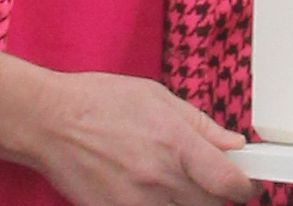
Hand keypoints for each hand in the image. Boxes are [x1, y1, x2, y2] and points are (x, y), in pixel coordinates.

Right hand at [0, 56, 257, 205]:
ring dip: (186, 202)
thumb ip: (200, 125)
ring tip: (169, 182)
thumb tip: (233, 143)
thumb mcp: (158, 98)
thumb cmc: (99, 102)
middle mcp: (160, 179)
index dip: (243, 186)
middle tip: (202, 177)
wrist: (49, 122)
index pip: (228, 182)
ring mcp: (137, 203)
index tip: (243, 182)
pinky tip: (147, 192)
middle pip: (211, 205)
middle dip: (214, 193)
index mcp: (176, 145)